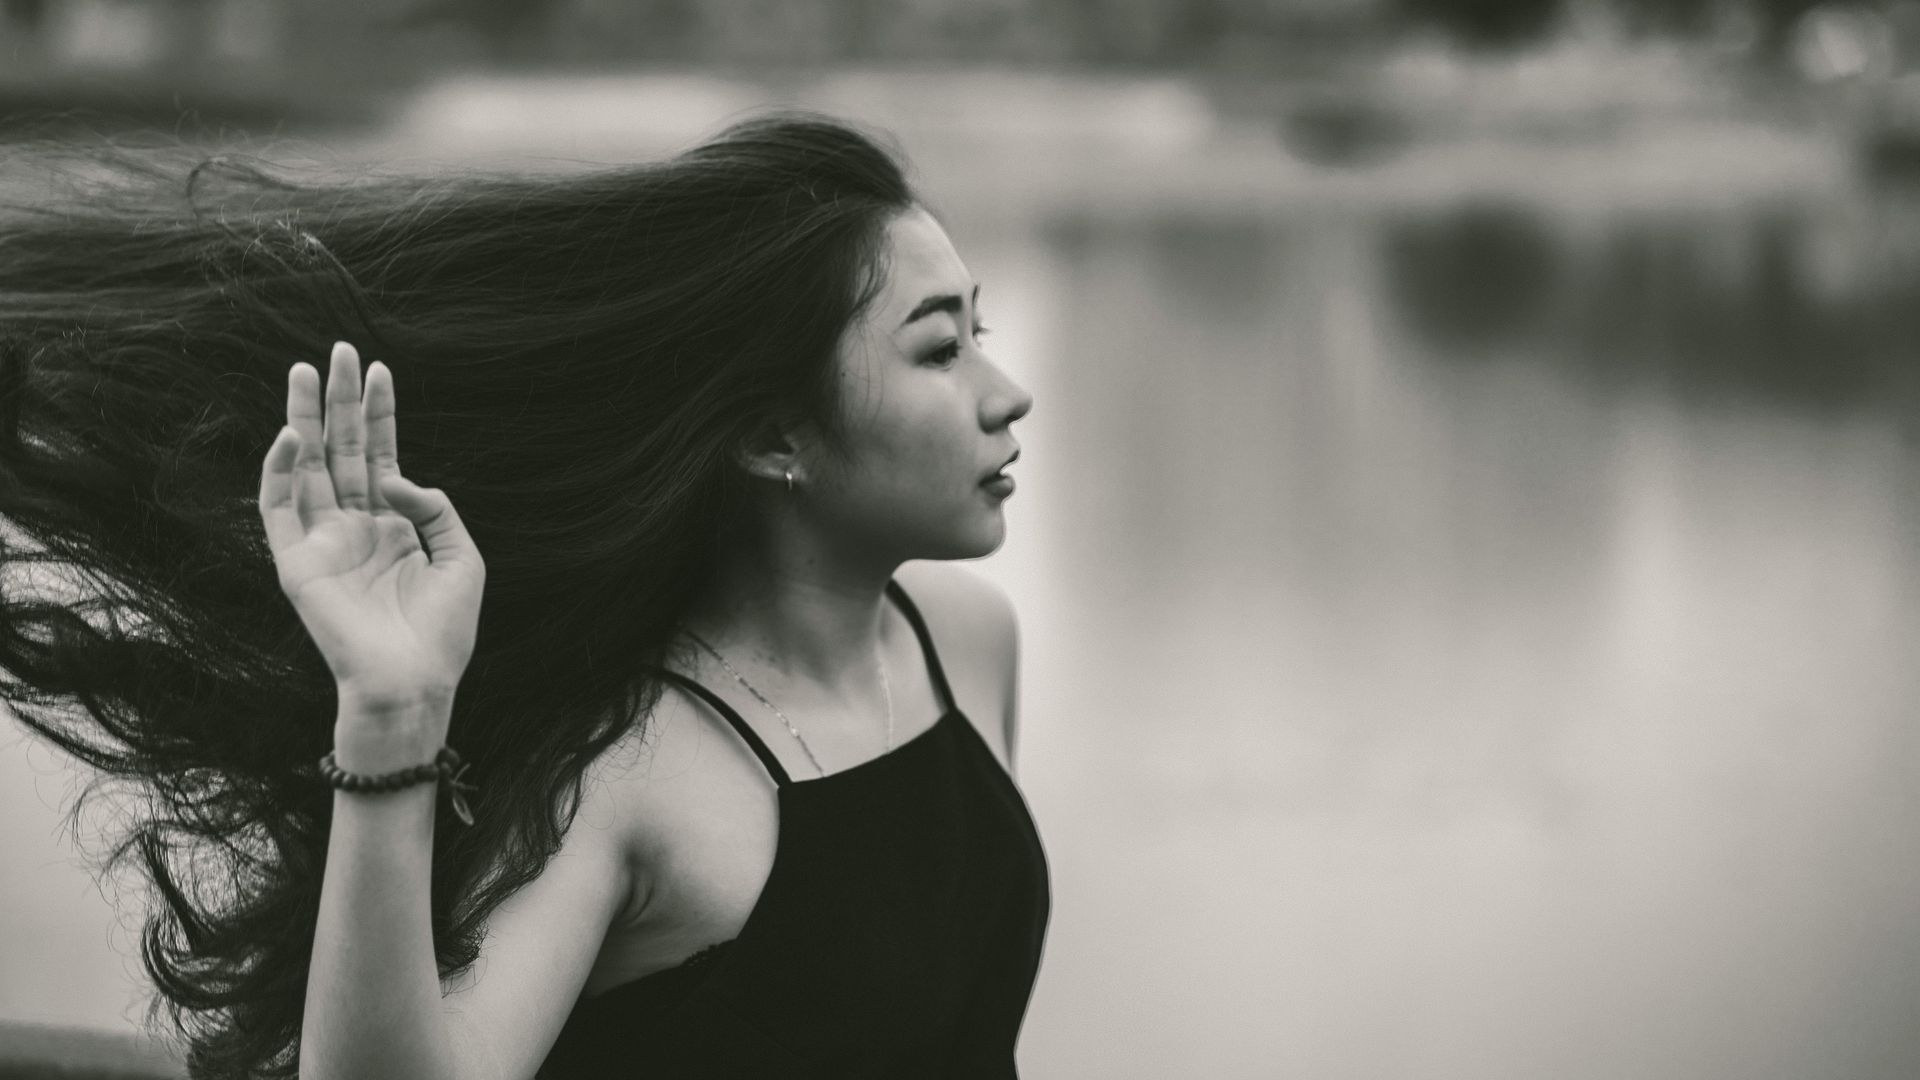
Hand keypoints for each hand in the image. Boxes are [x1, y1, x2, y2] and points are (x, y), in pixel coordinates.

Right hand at [258, 342, 484, 724]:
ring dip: (303, 418)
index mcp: (394, 526)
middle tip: (338, 349)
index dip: (381, 413)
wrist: (413, 682)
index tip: (380, 368)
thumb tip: (396, 476)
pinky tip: (292, 434)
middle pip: (342, 449)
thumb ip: (436, 508)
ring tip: (304, 371)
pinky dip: (278, 470)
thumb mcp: (461, 557)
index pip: (381, 455)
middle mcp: (355, 527)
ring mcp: (323, 542)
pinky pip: (277, 509)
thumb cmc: (442, 632)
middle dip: (340, 400)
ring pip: (306, 466)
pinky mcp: (295, 564)